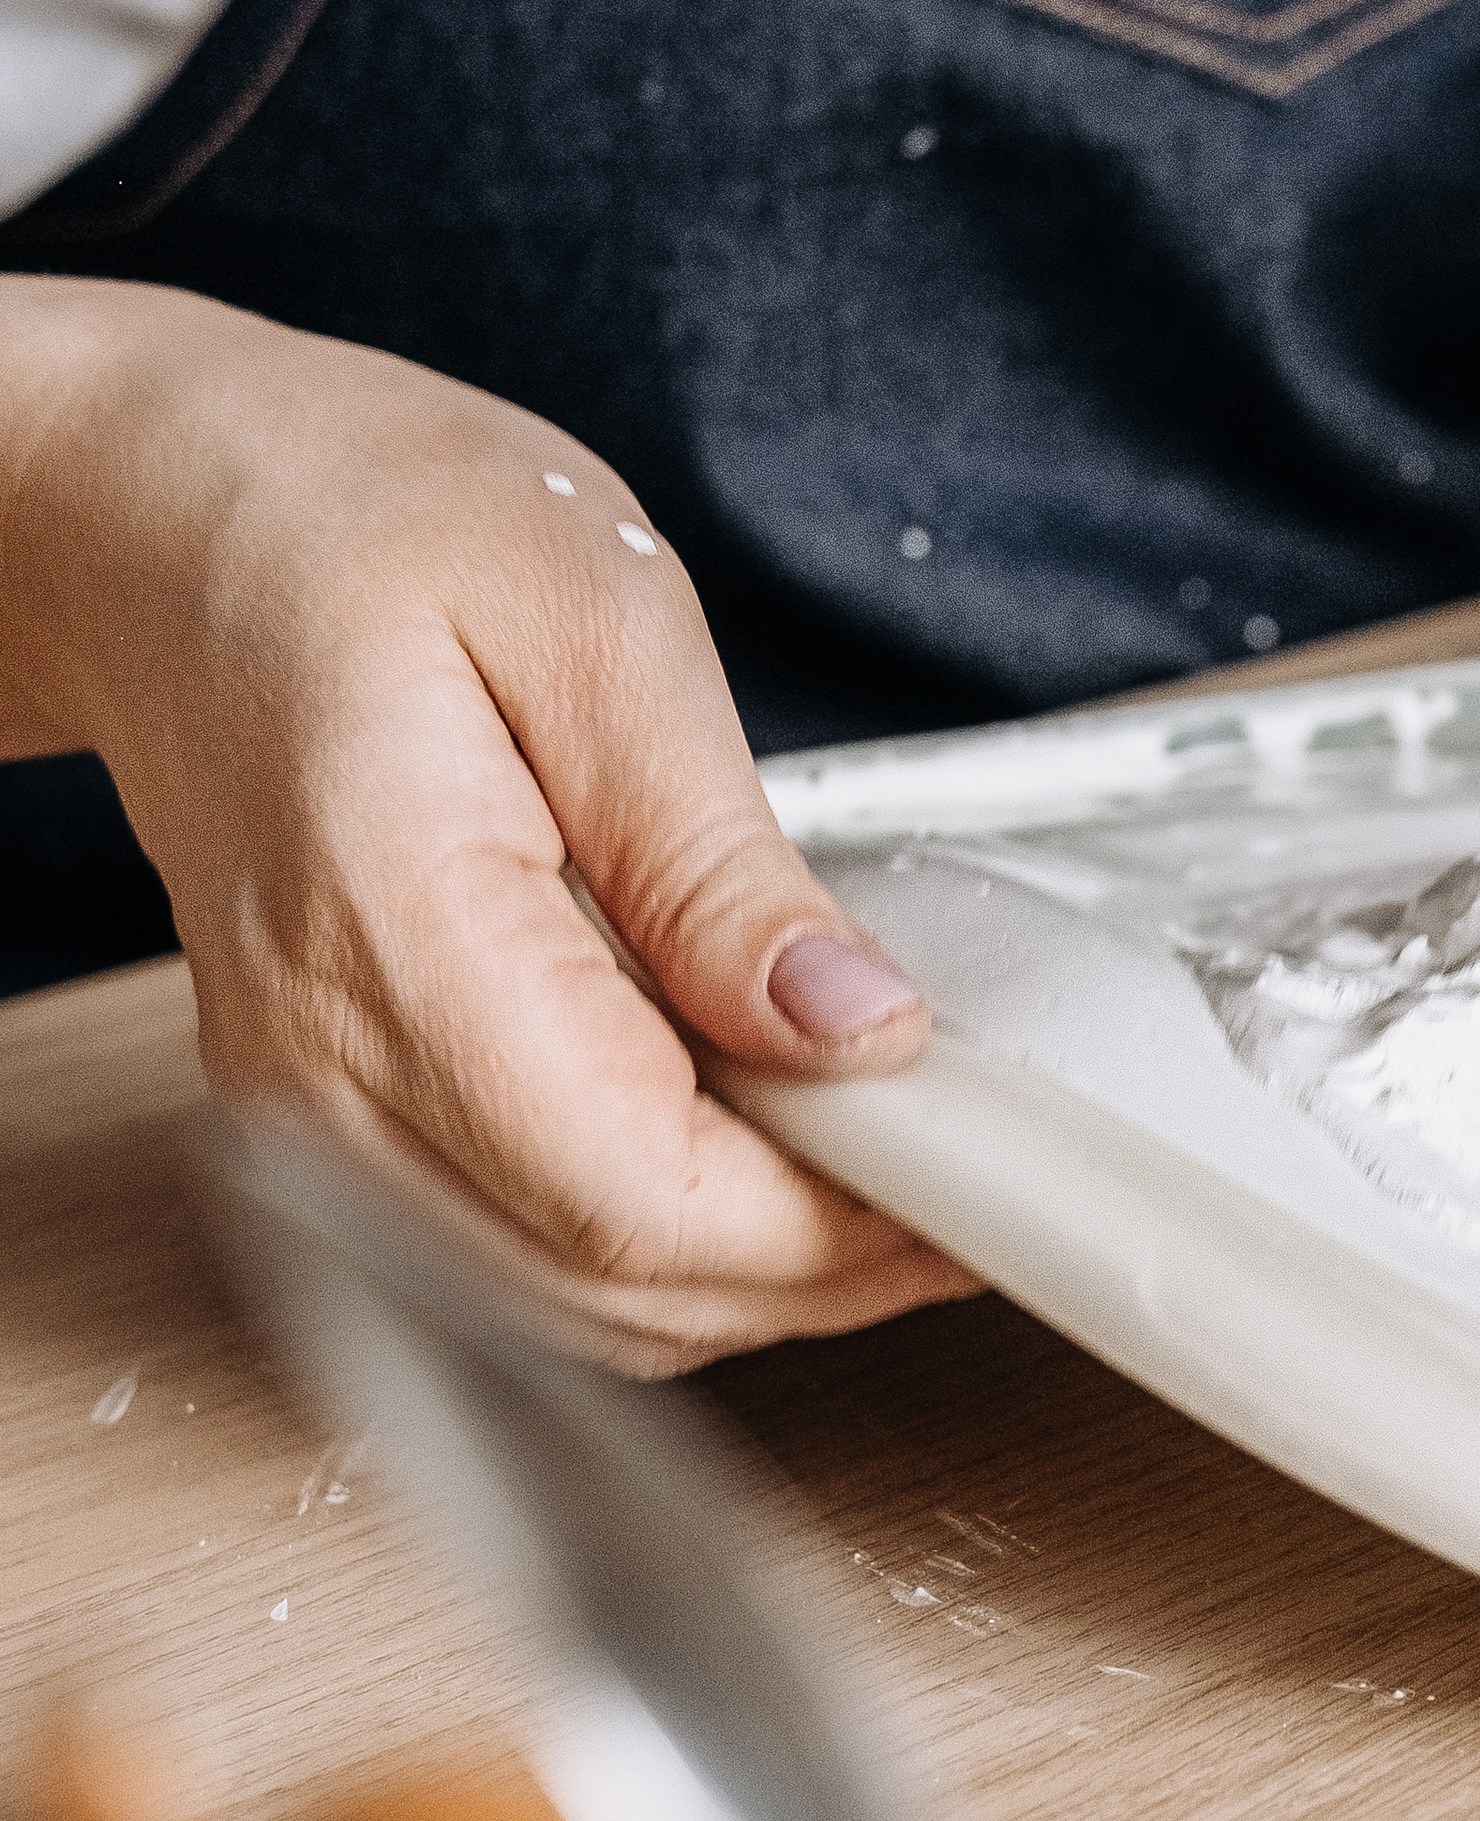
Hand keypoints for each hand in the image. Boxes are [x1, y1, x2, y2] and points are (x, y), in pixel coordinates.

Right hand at [0, 281, 974, 1370]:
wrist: (168, 519)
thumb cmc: (350, 517)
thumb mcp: (598, 620)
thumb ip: (722, 859)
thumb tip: (857, 1028)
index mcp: (391, 934)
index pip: (636, 1200)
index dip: (831, 1229)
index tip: (970, 1174)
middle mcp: (322, 1068)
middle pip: (612, 1289)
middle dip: (821, 1263)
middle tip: (967, 1166)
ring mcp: (309, 1113)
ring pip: (570, 1303)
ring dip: (750, 1263)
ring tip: (884, 1147)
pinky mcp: (330, 1112)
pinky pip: (519, 1244)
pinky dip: (661, 1225)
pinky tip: (754, 1131)